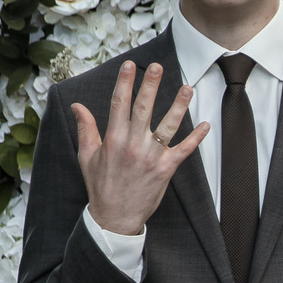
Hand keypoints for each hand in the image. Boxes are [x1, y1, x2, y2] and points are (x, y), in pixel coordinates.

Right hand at [71, 61, 207, 236]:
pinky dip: (196, 138)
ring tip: (187, 88)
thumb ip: (85, 128)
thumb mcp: (87, 156)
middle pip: (144, 109)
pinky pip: (184, 150)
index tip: (130, 65)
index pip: (119, 104)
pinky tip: (205, 124)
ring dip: (179, 106)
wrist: (115, 217)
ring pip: (168, 126)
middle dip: (151, 86)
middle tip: (158, 67)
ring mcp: (151, 157)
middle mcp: (133, 145)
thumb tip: (77, 106)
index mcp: (113, 139)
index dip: (125, 82)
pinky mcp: (166, 170)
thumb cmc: (100, 186)